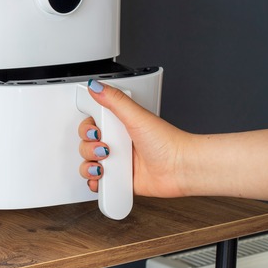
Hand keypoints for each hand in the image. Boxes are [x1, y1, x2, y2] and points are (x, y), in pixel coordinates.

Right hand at [78, 79, 187, 197]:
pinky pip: (99, 182)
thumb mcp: (137, 116)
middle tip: (104, 148)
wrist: (181, 169)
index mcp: (119, 125)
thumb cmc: (167, 142)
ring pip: (88, 163)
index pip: (91, 125)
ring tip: (104, 165)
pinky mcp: (120, 180)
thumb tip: (95, 85)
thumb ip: (114, 100)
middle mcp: (117, 143)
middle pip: (86, 144)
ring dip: (89, 166)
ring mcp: (118, 162)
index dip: (87, 129)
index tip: (96, 131)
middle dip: (88, 148)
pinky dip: (95, 182)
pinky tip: (102, 178)